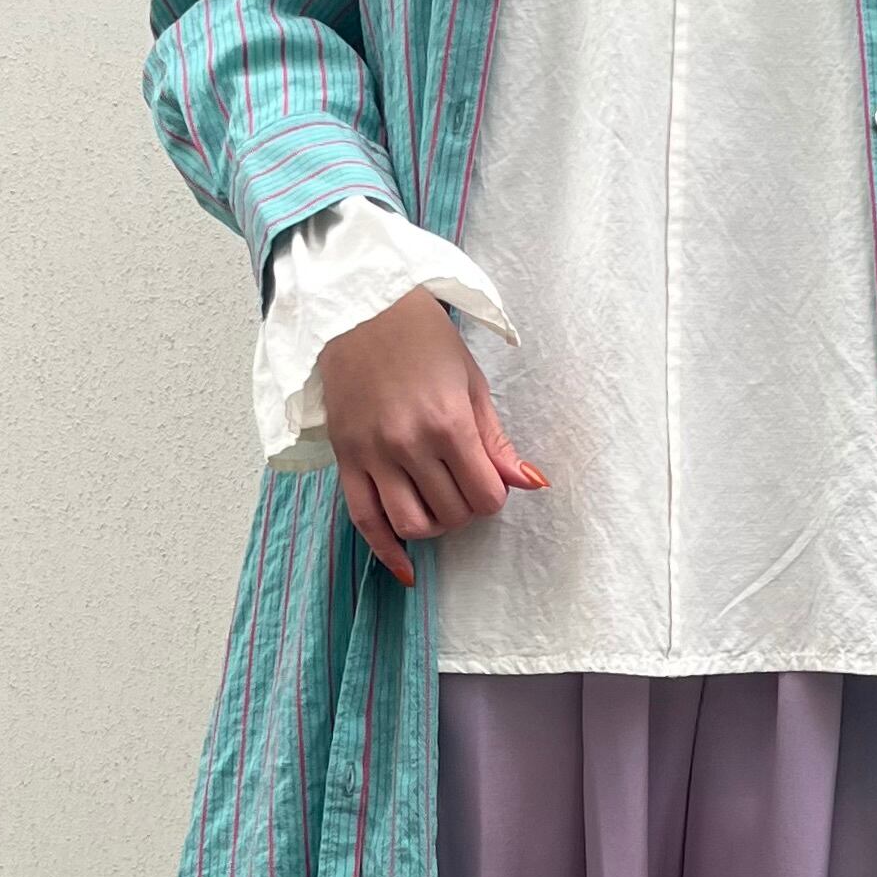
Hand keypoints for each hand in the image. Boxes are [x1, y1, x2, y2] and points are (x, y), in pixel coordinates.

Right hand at [318, 287, 545, 585]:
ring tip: (437, 505)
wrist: (360, 308)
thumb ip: (495, 440)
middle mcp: (409, 444)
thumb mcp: (471, 382)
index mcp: (448, 422)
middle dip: (466, 509)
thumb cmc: (422, 338)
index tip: (489, 480)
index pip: (485, 495)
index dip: (494, 495)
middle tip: (463, 485)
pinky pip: (364, 521)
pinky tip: (405, 568)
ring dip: (433, 527)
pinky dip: (386, 552)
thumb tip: (530, 483)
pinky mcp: (346, 459)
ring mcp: (374, 455)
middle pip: (452, 513)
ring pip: (411, 525)